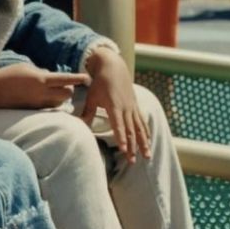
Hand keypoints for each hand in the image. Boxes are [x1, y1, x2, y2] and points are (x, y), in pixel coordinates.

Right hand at [0, 64, 88, 108]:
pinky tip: (43, 97)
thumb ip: (42, 72)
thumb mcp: (27, 68)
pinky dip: (50, 102)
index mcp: (41, 80)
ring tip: (52, 92)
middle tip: (64, 85)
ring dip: (59, 98)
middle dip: (69, 90)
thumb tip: (51, 77)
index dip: (78, 79)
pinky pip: (48, 108)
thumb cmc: (8, 75)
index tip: (87, 78)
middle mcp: (41, 93)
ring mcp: (37, 104)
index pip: (65, 79)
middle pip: (66, 95)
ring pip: (58, 103)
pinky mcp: (33, 110)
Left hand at [81, 48, 150, 162]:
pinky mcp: (136, 106)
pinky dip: (146, 132)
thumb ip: (87, 112)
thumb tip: (79, 124)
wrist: (113, 67)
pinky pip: (142, 121)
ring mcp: (133, 107)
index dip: (121, 138)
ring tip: (147, 156)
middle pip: (131, 131)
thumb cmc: (99, 82)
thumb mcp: (91, 96)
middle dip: (132, 147)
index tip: (123, 150)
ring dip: (143, 143)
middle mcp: (126, 108)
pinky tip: (149, 141)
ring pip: (140, 128)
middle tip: (133, 161)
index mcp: (114, 106)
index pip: (118, 125)